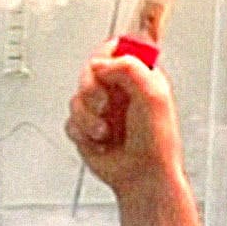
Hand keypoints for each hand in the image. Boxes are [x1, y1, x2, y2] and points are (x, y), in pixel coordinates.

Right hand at [69, 54, 209, 225]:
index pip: (116, 48)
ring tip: (104, 132)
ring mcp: (102, 110)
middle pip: (89, 71)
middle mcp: (118, 90)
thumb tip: (99, 64)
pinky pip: (71, 121)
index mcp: (138, 76)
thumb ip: (128, 68)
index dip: (107, 53)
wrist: (143, 177)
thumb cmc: (155, 141)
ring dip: (88, 118)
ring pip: (76, 97)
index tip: (104, 65)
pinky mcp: (87, 129)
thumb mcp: (151, 95)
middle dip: (91, 89)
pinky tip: (99, 143)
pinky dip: (82, 133)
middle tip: (103, 104)